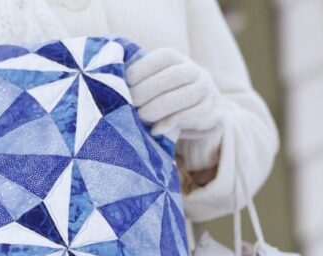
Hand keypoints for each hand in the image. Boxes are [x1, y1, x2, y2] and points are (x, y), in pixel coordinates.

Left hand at [127, 47, 225, 171]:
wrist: (198, 120)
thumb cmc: (165, 103)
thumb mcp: (153, 88)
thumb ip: (138, 83)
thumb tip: (108, 84)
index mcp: (179, 60)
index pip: (163, 58)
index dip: (141, 69)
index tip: (123, 84)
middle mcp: (197, 71)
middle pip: (174, 76)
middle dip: (148, 91)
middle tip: (130, 105)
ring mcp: (208, 91)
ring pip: (186, 94)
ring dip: (159, 107)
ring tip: (141, 117)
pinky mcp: (214, 113)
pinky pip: (196, 115)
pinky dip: (173, 122)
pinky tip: (156, 130)